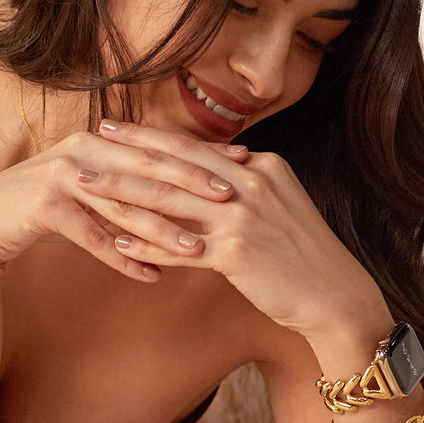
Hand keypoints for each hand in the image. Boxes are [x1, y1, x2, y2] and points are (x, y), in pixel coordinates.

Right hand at [0, 127, 247, 280]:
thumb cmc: (59, 200)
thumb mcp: (102, 182)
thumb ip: (140, 179)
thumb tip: (195, 187)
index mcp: (109, 141)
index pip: (166, 147)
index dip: (205, 154)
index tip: (245, 163)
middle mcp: (88, 150)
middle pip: (149, 168)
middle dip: (193, 183)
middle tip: (231, 198)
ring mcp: (65, 175)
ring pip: (124, 206)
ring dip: (163, 231)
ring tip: (199, 251)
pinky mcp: (45, 205)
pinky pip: (92, 237)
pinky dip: (122, 258)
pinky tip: (151, 276)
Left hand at [85, 121, 390, 338]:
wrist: (336, 293)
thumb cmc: (306, 251)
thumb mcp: (282, 203)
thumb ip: (248, 183)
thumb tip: (217, 169)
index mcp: (263, 166)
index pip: (196, 148)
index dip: (152, 137)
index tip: (119, 129)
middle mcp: (252, 183)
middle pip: (176, 166)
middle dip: (126, 155)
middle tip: (88, 145)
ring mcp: (243, 217)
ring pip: (170, 203)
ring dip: (124, 196)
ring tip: (87, 189)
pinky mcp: (236, 254)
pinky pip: (181, 248)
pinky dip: (148, 247)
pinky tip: (118, 245)